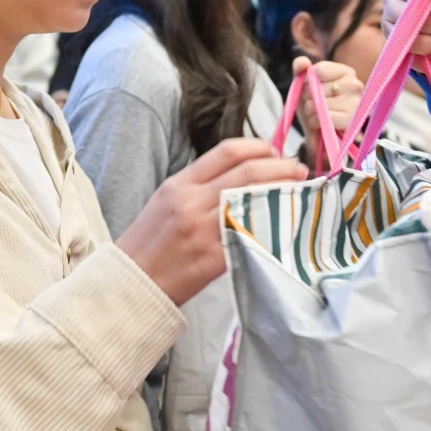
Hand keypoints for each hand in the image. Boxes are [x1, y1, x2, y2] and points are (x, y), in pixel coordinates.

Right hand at [117, 138, 306, 304]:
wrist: (131, 283)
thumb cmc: (149, 245)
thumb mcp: (165, 203)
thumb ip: (198, 187)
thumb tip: (239, 176)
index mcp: (179, 184)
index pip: (227, 152)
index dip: (258, 147)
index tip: (275, 151)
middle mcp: (192, 201)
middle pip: (247, 172)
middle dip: (281, 167)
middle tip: (298, 170)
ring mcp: (204, 229)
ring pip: (254, 200)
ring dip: (283, 193)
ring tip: (299, 191)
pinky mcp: (215, 257)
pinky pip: (252, 234)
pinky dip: (273, 225)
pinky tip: (286, 223)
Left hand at [291, 55, 363, 150]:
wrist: (317, 132)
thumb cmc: (313, 105)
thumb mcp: (303, 84)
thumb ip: (300, 69)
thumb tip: (302, 62)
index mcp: (345, 72)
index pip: (318, 70)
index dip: (306, 81)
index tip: (308, 88)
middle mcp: (355, 84)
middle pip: (318, 87)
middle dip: (309, 98)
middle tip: (314, 105)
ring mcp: (356, 103)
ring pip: (321, 103)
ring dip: (311, 112)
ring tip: (316, 115)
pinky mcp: (352, 121)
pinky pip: (325, 118)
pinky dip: (316, 122)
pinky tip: (320, 124)